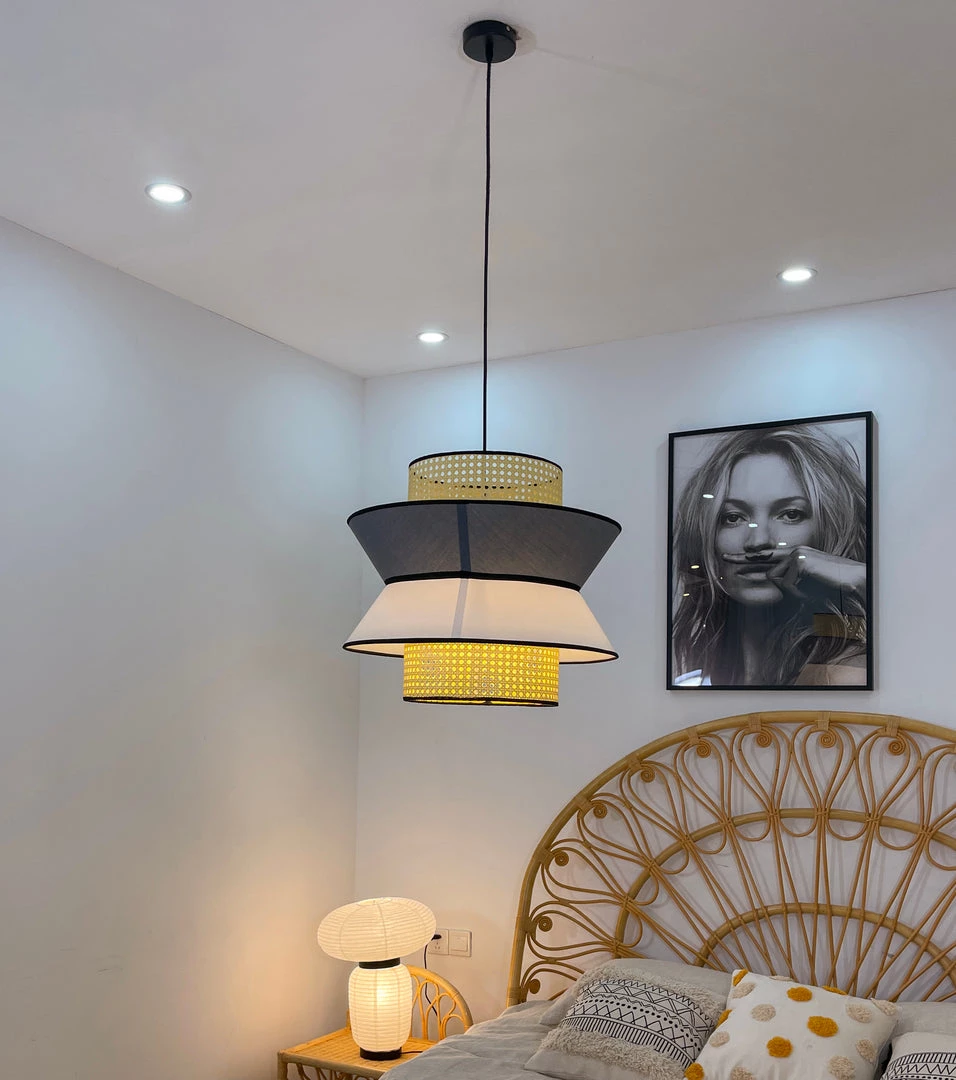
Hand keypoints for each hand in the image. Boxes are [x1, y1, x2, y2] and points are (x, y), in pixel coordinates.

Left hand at [721, 547, 865, 599]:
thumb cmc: (830, 588)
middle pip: (764, 562)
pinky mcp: (799, 559)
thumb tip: (769, 579)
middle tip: (723, 557)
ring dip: (791, 589)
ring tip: (811, 587)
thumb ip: (786, 581)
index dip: (747, 559)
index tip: (730, 558)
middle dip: (742, 561)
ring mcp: (796, 553)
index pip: (766, 557)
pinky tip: (812, 583)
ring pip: (776, 577)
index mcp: (795, 556)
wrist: (852, 583)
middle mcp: (794, 551)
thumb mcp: (803, 585)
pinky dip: (797, 588)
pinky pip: (786, 581)